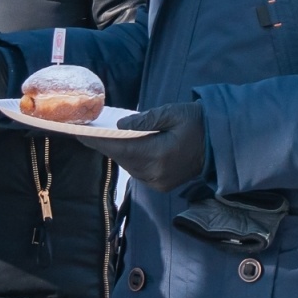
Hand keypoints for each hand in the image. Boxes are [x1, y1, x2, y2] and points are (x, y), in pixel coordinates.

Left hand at [75, 101, 206, 191]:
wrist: (219, 143)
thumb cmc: (196, 123)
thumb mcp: (172, 112)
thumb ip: (145, 119)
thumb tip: (121, 125)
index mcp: (158, 154)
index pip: (119, 147)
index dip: (97, 140)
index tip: (78, 132)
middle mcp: (155, 173)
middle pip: (121, 158)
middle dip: (104, 145)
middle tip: (87, 131)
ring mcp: (158, 182)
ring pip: (128, 166)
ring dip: (117, 152)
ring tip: (102, 137)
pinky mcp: (161, 185)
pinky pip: (137, 172)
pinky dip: (129, 159)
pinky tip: (124, 147)